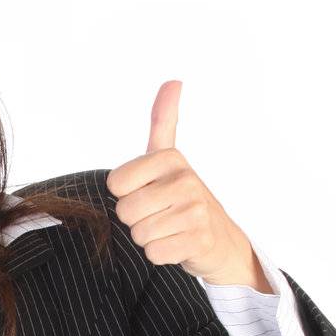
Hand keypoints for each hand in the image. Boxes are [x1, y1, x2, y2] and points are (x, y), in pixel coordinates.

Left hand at [106, 82, 269, 288]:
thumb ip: (164, 121)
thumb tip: (174, 80)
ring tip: (169, 229)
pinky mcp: (199, 240)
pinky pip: (154, 253)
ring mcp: (196, 211)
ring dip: (149, 238)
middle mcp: (186, 180)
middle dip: (136, 219)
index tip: (148, 192)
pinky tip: (177, 244)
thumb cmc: (183, 198)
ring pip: (139, 234)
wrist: (219, 239)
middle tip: (159, 215)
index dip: (126, 194)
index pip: (116, 183)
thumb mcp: (169, 158)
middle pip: (125, 211)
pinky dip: (161, 254)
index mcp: (171, 158)